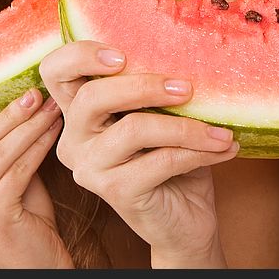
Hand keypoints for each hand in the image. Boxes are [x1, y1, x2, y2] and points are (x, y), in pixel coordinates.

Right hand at [0, 80, 70, 267]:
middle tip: (34, 93)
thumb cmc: (22, 217)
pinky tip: (54, 131)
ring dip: (28, 126)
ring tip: (50, 107)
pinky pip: (17, 169)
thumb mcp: (0, 179)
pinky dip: (38, 146)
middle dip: (8, 114)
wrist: (37, 264)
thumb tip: (16, 98)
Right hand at [40, 41, 238, 267]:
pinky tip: (223, 149)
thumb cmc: (173, 162)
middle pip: (93, 96)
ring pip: (133, 128)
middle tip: (187, 88)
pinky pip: (161, 159)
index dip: (81, 55)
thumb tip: (185, 59)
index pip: (56, 72)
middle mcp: (74, 140)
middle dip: (144, 85)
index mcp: (79, 113)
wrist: (185, 222)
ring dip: (185, 126)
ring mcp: (90, 168)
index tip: (122, 55)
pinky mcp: (115, 192)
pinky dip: (197, 151)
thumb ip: (156, 91)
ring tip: (219, 131)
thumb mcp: (162, 117)